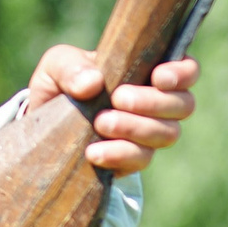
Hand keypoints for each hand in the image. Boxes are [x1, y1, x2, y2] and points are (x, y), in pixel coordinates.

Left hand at [27, 46, 199, 175]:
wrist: (40, 128)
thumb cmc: (60, 86)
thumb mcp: (58, 66)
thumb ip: (72, 67)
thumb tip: (92, 83)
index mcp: (149, 69)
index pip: (187, 69)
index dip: (182, 74)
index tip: (158, 78)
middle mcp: (157, 102)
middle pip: (184, 105)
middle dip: (153, 103)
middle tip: (118, 98)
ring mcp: (148, 133)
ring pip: (168, 134)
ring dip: (136, 128)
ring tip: (101, 123)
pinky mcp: (132, 160)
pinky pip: (141, 160)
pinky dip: (120, 155)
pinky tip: (94, 152)